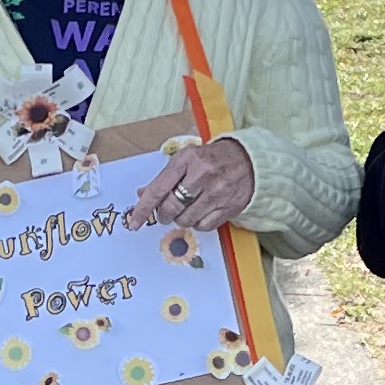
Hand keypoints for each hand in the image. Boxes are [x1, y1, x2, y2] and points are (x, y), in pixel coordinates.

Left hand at [127, 134, 255, 232]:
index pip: (159, 188)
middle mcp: (201, 175)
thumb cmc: (213, 159)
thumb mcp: (187, 159)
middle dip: (163, 214)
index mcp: (187, 159)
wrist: (249, 161)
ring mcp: (216, 192)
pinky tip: (200, 212)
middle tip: (165, 213)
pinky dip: (197, 223)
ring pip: (186, 219)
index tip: (134, 222)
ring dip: (180, 219)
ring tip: (186, 209)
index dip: (143, 208)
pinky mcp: (228, 206)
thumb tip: (143, 195)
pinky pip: (203, 225)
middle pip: (171, 207)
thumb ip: (165, 177)